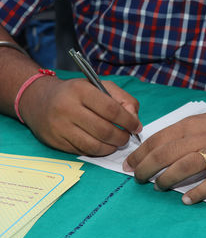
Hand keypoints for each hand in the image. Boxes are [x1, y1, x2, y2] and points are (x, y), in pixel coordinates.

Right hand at [19, 77, 141, 155]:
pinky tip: (102, 145)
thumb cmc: (76, 92)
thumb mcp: (99, 86)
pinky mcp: (56, 142)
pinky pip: (83, 151)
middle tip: (127, 137)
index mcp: (81, 90)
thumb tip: (135, 119)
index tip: (136, 126)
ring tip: (117, 142)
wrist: (38, 100)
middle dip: (122, 137)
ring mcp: (60, 127)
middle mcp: (67, 108)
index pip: (111, 109)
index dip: (128, 121)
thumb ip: (122, 98)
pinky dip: (98, 151)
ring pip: (94, 145)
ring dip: (111, 147)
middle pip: (104, 130)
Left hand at [123, 102, 205, 204]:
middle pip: (166, 154)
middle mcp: (201, 137)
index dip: (140, 153)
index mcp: (191, 125)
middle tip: (138, 178)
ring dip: (167, 179)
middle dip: (146, 168)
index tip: (129, 164)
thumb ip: (182, 133)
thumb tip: (157, 148)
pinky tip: (187, 200)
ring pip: (184, 167)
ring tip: (158, 187)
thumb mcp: (203, 121)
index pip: (158, 139)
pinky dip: (197, 192)